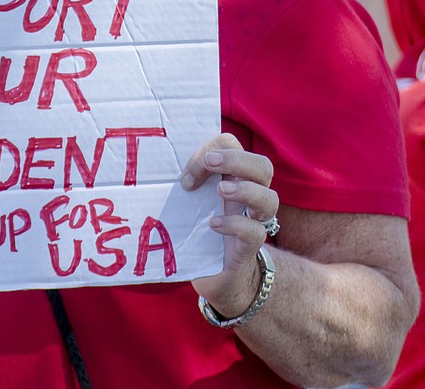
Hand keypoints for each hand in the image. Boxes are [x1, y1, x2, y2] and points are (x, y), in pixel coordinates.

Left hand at [183, 133, 278, 318]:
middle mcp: (249, 198)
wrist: (215, 275)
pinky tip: (213, 225)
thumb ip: (184, 181)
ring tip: (219, 191)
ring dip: (244, 189)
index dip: (214, 149)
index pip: (236, 149)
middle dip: (237, 159)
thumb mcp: (190, 202)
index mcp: (233, 180)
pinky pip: (255, 232)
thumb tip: (155, 164)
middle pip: (263, 167)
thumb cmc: (198, 231)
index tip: (188, 172)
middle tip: (210, 162)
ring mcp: (252, 222)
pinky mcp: (248, 248)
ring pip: (270, 198)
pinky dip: (235, 224)